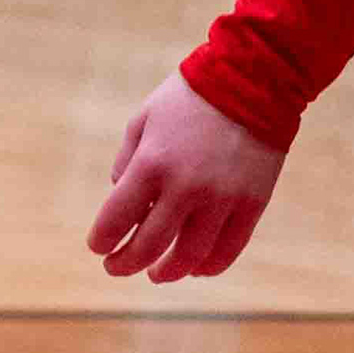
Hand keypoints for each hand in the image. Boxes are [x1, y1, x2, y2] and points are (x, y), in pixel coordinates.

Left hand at [89, 70, 285, 283]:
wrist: (254, 79)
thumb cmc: (191, 96)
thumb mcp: (144, 117)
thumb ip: (126, 160)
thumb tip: (122, 200)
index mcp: (152, 163)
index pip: (115, 221)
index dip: (102, 241)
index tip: (100, 246)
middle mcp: (185, 187)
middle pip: (147, 248)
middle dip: (124, 264)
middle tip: (116, 266)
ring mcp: (221, 199)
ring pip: (188, 258)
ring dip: (165, 273)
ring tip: (156, 273)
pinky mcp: (251, 205)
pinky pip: (227, 251)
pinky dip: (207, 266)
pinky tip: (195, 267)